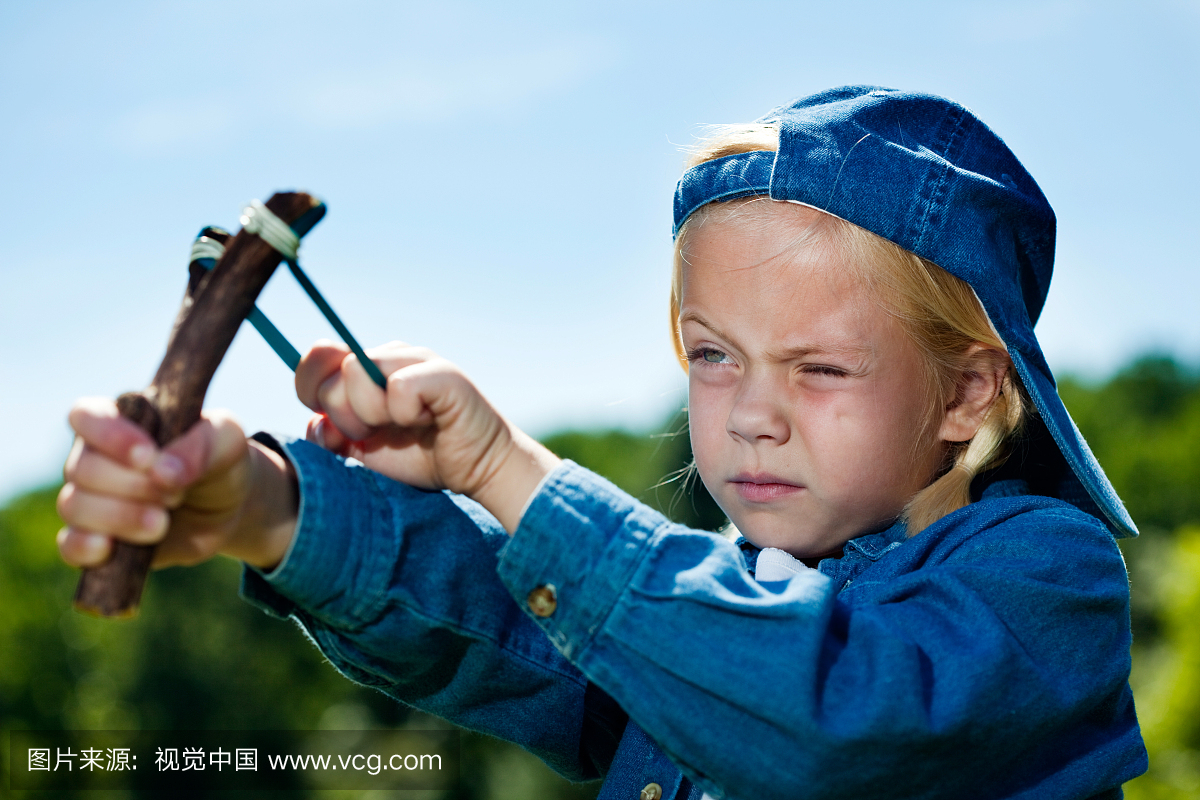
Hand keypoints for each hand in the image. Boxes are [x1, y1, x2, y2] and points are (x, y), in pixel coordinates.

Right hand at [57, 398, 296, 569]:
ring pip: (74, 506)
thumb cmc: (221, 460)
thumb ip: (201, 446)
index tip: (149, 457)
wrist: (231, 506)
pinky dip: (84, 548)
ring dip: (119, 517)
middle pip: (82, 468)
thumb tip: (162, 472)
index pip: (85, 416)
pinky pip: (70, 544)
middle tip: (175, 495)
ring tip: (162, 523)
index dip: (109, 436)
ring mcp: (93, 499)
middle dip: (131, 486)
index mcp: (122, 421)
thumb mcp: (228, 441)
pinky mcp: (98, 538)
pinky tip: (111, 549)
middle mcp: (96, 457)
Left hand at [296, 341, 559, 531]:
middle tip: (377, 433)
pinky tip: (427, 423)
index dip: (311, 391)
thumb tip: (315, 423)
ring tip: (404, 427)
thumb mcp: (364, 450)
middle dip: (345, 417)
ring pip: (358, 373)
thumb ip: (333, 435)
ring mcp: (418, 359)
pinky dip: (406, 415)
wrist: (479, 469)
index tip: (337, 427)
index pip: (317, 357)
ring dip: (373, 415)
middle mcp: (390, 355)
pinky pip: (398, 388)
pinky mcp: (443, 374)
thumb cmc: (423, 457)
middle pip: (333, 373)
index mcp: (369, 366)